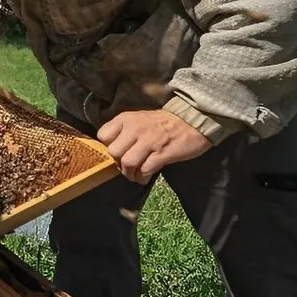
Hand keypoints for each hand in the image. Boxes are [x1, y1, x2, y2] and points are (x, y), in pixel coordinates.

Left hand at [97, 110, 211, 184]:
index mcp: (127, 119)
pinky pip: (144, 170)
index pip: (103, 135)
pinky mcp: (162, 154)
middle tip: (127, 166)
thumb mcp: (139, 119)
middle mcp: (135, 129)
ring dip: (130, 174)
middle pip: (113, 152)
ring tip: (136, 175)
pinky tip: (146, 176)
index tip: (117, 152)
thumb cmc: (164, 122)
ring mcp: (149, 141)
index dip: (108, 146)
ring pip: (127, 163)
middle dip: (118, 163)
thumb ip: (125, 131)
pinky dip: (143, 177)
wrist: (193, 120)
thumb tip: (114, 150)